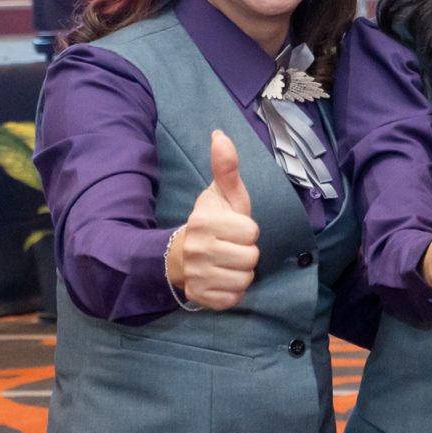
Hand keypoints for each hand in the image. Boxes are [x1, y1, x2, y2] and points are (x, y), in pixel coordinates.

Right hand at [166, 129, 259, 310]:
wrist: (180, 255)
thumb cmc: (211, 222)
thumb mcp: (221, 194)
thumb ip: (226, 168)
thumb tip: (220, 134)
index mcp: (203, 222)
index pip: (251, 231)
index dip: (248, 230)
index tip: (233, 228)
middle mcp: (196, 249)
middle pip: (251, 257)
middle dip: (247, 253)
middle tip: (231, 247)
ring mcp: (196, 275)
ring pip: (244, 279)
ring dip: (241, 272)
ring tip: (227, 263)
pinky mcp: (200, 297)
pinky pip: (234, 298)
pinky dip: (233, 291)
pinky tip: (221, 279)